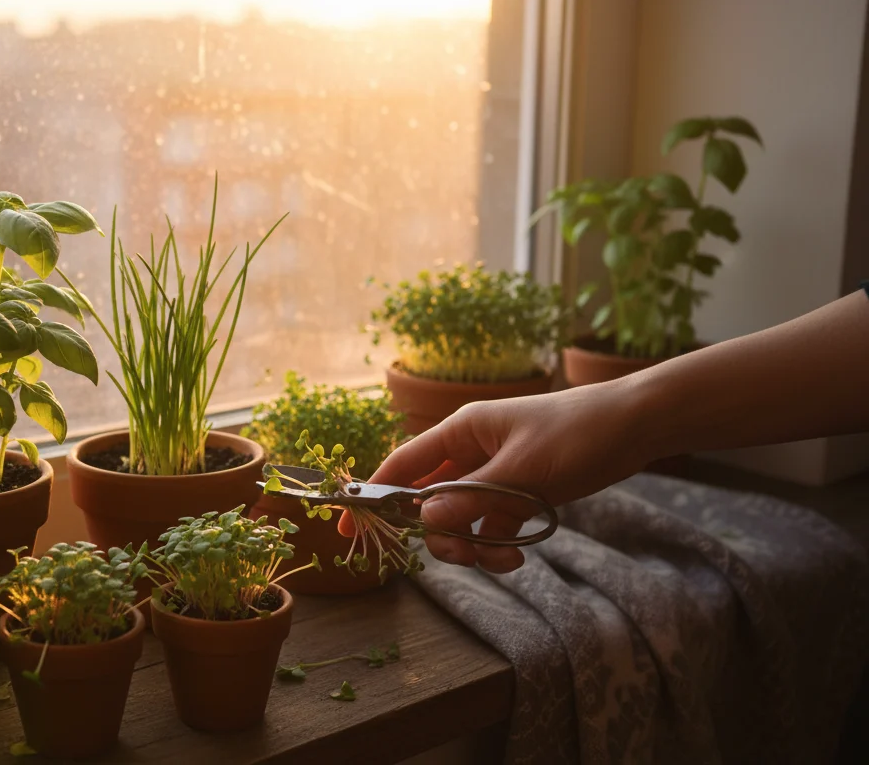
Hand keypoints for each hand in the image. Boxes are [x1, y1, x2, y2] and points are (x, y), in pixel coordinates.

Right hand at [339, 379, 654, 572]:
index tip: (348, 526)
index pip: (401, 465)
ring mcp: (493, 474)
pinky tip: (520, 553)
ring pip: (459, 519)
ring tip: (508, 558)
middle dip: (439, 534)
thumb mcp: (523, 471)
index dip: (373, 494)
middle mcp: (469, 452)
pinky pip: (490, 525)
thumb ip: (472, 498)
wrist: (636, 426)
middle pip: (429, 502)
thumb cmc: (578, 433)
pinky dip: (497, 544)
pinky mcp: (518, 492)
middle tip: (463, 554)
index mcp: (461, 432)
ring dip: (473, 544)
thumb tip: (425, 521)